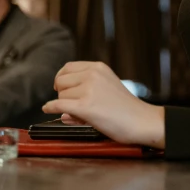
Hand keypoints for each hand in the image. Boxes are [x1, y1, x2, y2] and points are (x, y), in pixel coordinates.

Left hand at [42, 61, 164, 147]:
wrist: (142, 121)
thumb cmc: (127, 108)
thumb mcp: (108, 86)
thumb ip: (86, 88)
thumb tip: (59, 104)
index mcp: (98, 67)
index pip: (68, 67)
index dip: (61, 78)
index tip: (60, 87)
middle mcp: (92, 74)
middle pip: (61, 81)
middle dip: (63, 94)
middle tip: (72, 105)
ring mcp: (88, 90)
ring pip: (61, 96)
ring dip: (65, 105)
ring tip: (81, 114)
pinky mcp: (85, 106)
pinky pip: (58, 105)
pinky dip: (50, 108)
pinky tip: (47, 110)